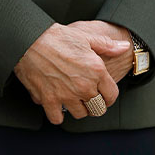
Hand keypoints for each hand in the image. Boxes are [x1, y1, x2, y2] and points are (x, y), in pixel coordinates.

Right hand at [13, 22, 130, 123]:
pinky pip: (58, 118)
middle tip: (86, 95)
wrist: (30, 39)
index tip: (102, 92)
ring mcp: (67, 95)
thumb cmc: (57, 36)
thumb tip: (124, 47)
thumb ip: (107, 45)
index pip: (111, 96)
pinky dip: (57, 113)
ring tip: (71, 96)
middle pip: (97, 109)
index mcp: (96, 71)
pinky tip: (56, 101)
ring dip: (77, 107)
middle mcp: (84, 86)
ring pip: (80, 114)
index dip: (108, 95)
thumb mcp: (86, 36)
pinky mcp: (49, 100)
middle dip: (94, 103)